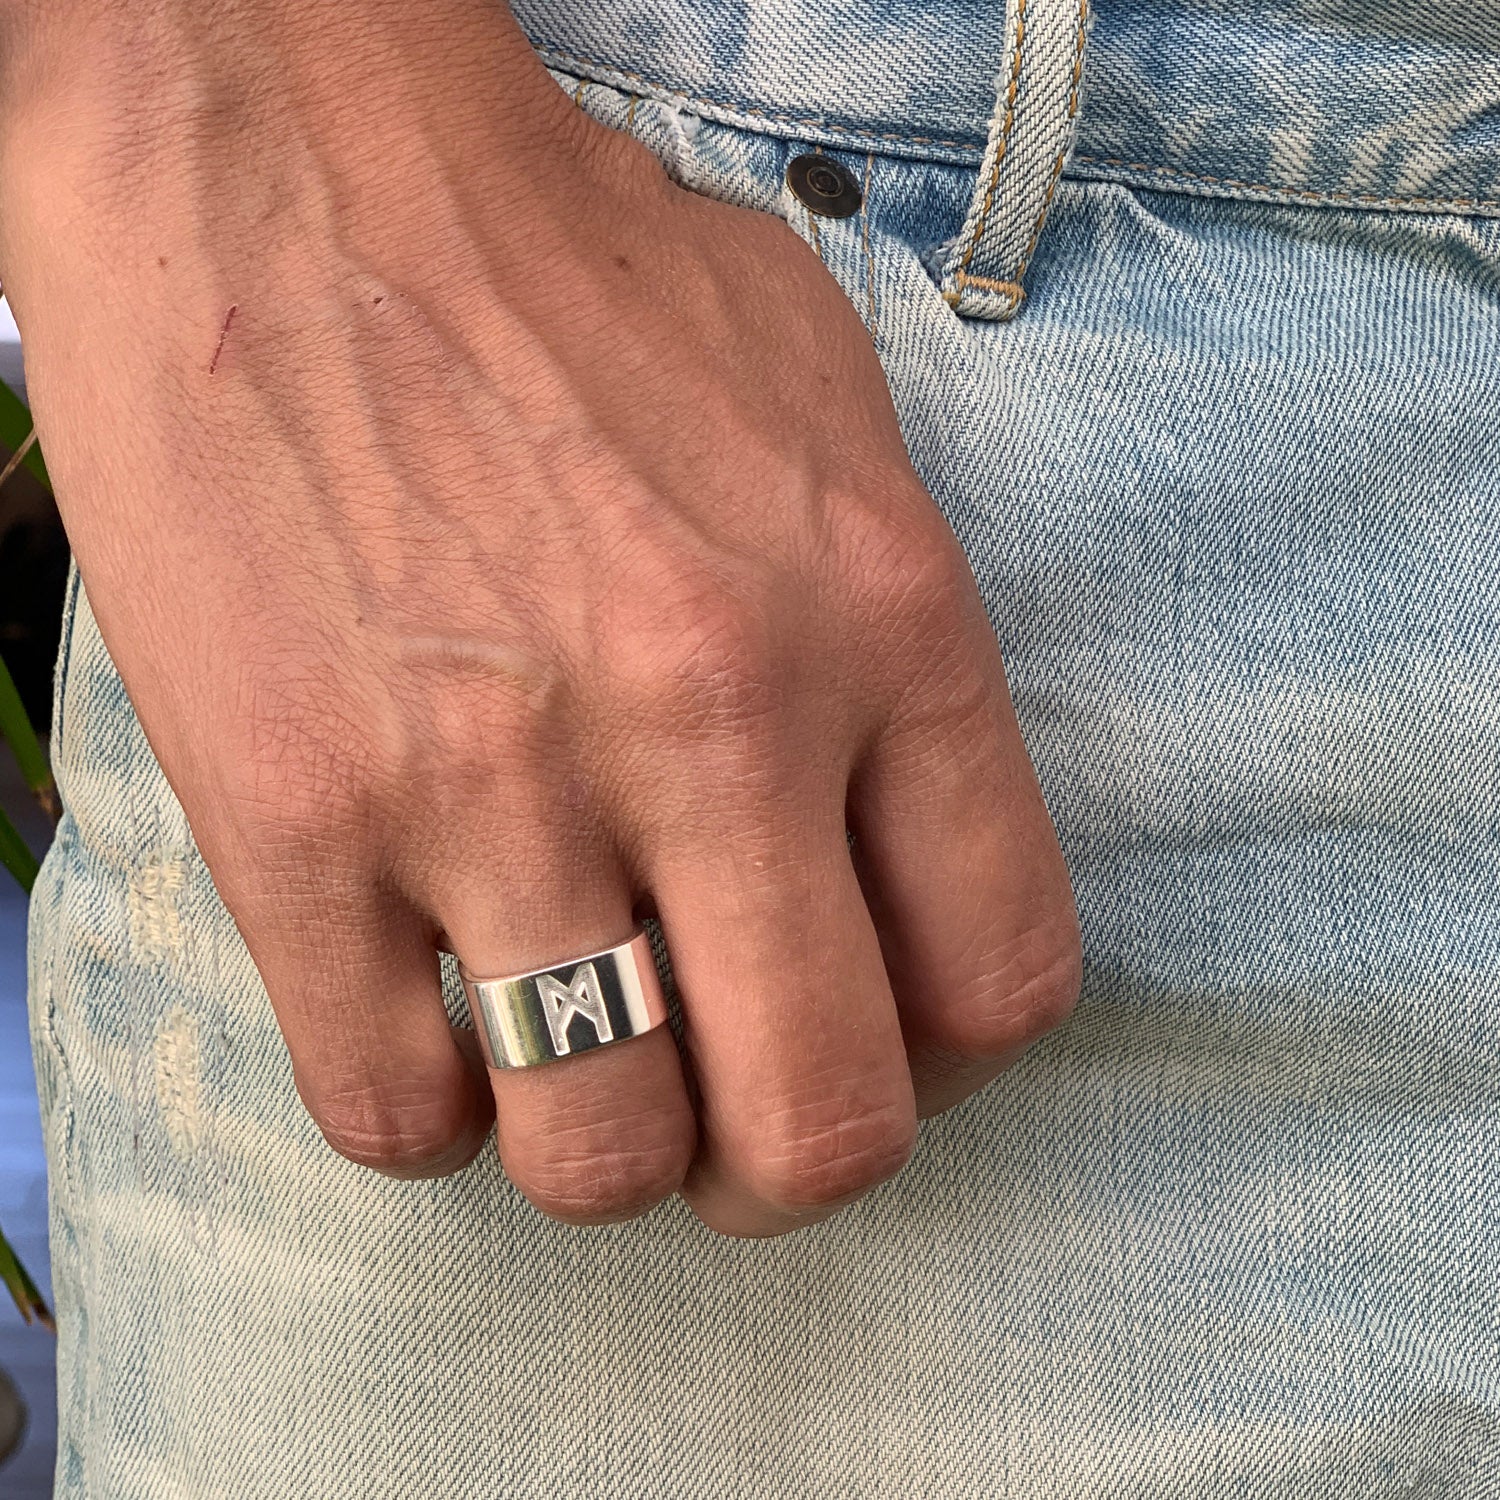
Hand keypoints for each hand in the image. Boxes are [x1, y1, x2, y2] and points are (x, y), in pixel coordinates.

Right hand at [0, 0, 1080, 1236]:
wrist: (295, 153)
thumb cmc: (573, 275)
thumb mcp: (826, 413)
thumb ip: (897, 646)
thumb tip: (893, 841)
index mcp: (879, 622)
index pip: (1002, 972)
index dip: (952, 1066)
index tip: (881, 1050)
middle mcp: (713, 717)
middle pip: (825, 1122)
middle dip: (789, 1177)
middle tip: (733, 1137)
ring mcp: (496, 782)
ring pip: (599, 1152)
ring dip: (600, 1153)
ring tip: (566, 1065)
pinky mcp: (296, 819)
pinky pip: (390, 1106)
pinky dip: (427, 1114)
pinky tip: (429, 1023)